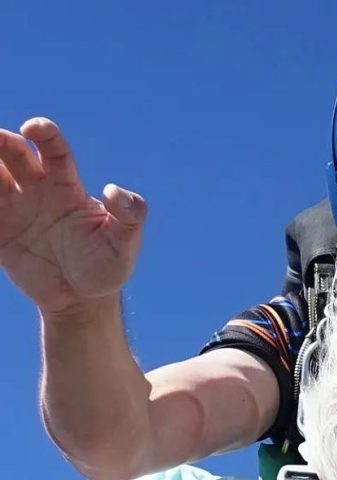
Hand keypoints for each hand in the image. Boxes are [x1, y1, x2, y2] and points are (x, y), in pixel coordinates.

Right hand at [0, 118, 145, 314]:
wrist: (82, 300)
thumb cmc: (106, 266)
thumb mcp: (124, 245)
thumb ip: (130, 217)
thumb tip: (115, 192)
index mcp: (66, 186)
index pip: (53, 151)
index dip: (44, 134)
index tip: (34, 128)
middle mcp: (36, 189)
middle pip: (13, 153)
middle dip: (1, 141)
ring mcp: (14, 208)